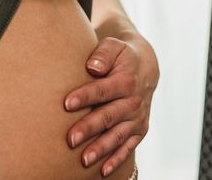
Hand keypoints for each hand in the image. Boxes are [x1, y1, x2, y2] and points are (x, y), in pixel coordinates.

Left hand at [63, 35, 157, 176]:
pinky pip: (128, 147)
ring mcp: (137, 118)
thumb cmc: (121, 56)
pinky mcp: (139, 130)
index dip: (85, 96)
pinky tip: (102, 171)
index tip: (66, 104)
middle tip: (70, 139)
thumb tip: (93, 66)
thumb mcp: (114, 46)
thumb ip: (103, 53)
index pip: (102, 90)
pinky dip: (116, 159)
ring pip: (117, 136)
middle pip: (109, 116)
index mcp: (126, 80)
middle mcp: (133, 102)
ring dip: (101, 148)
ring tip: (83, 160)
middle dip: (89, 128)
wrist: (145, 67)